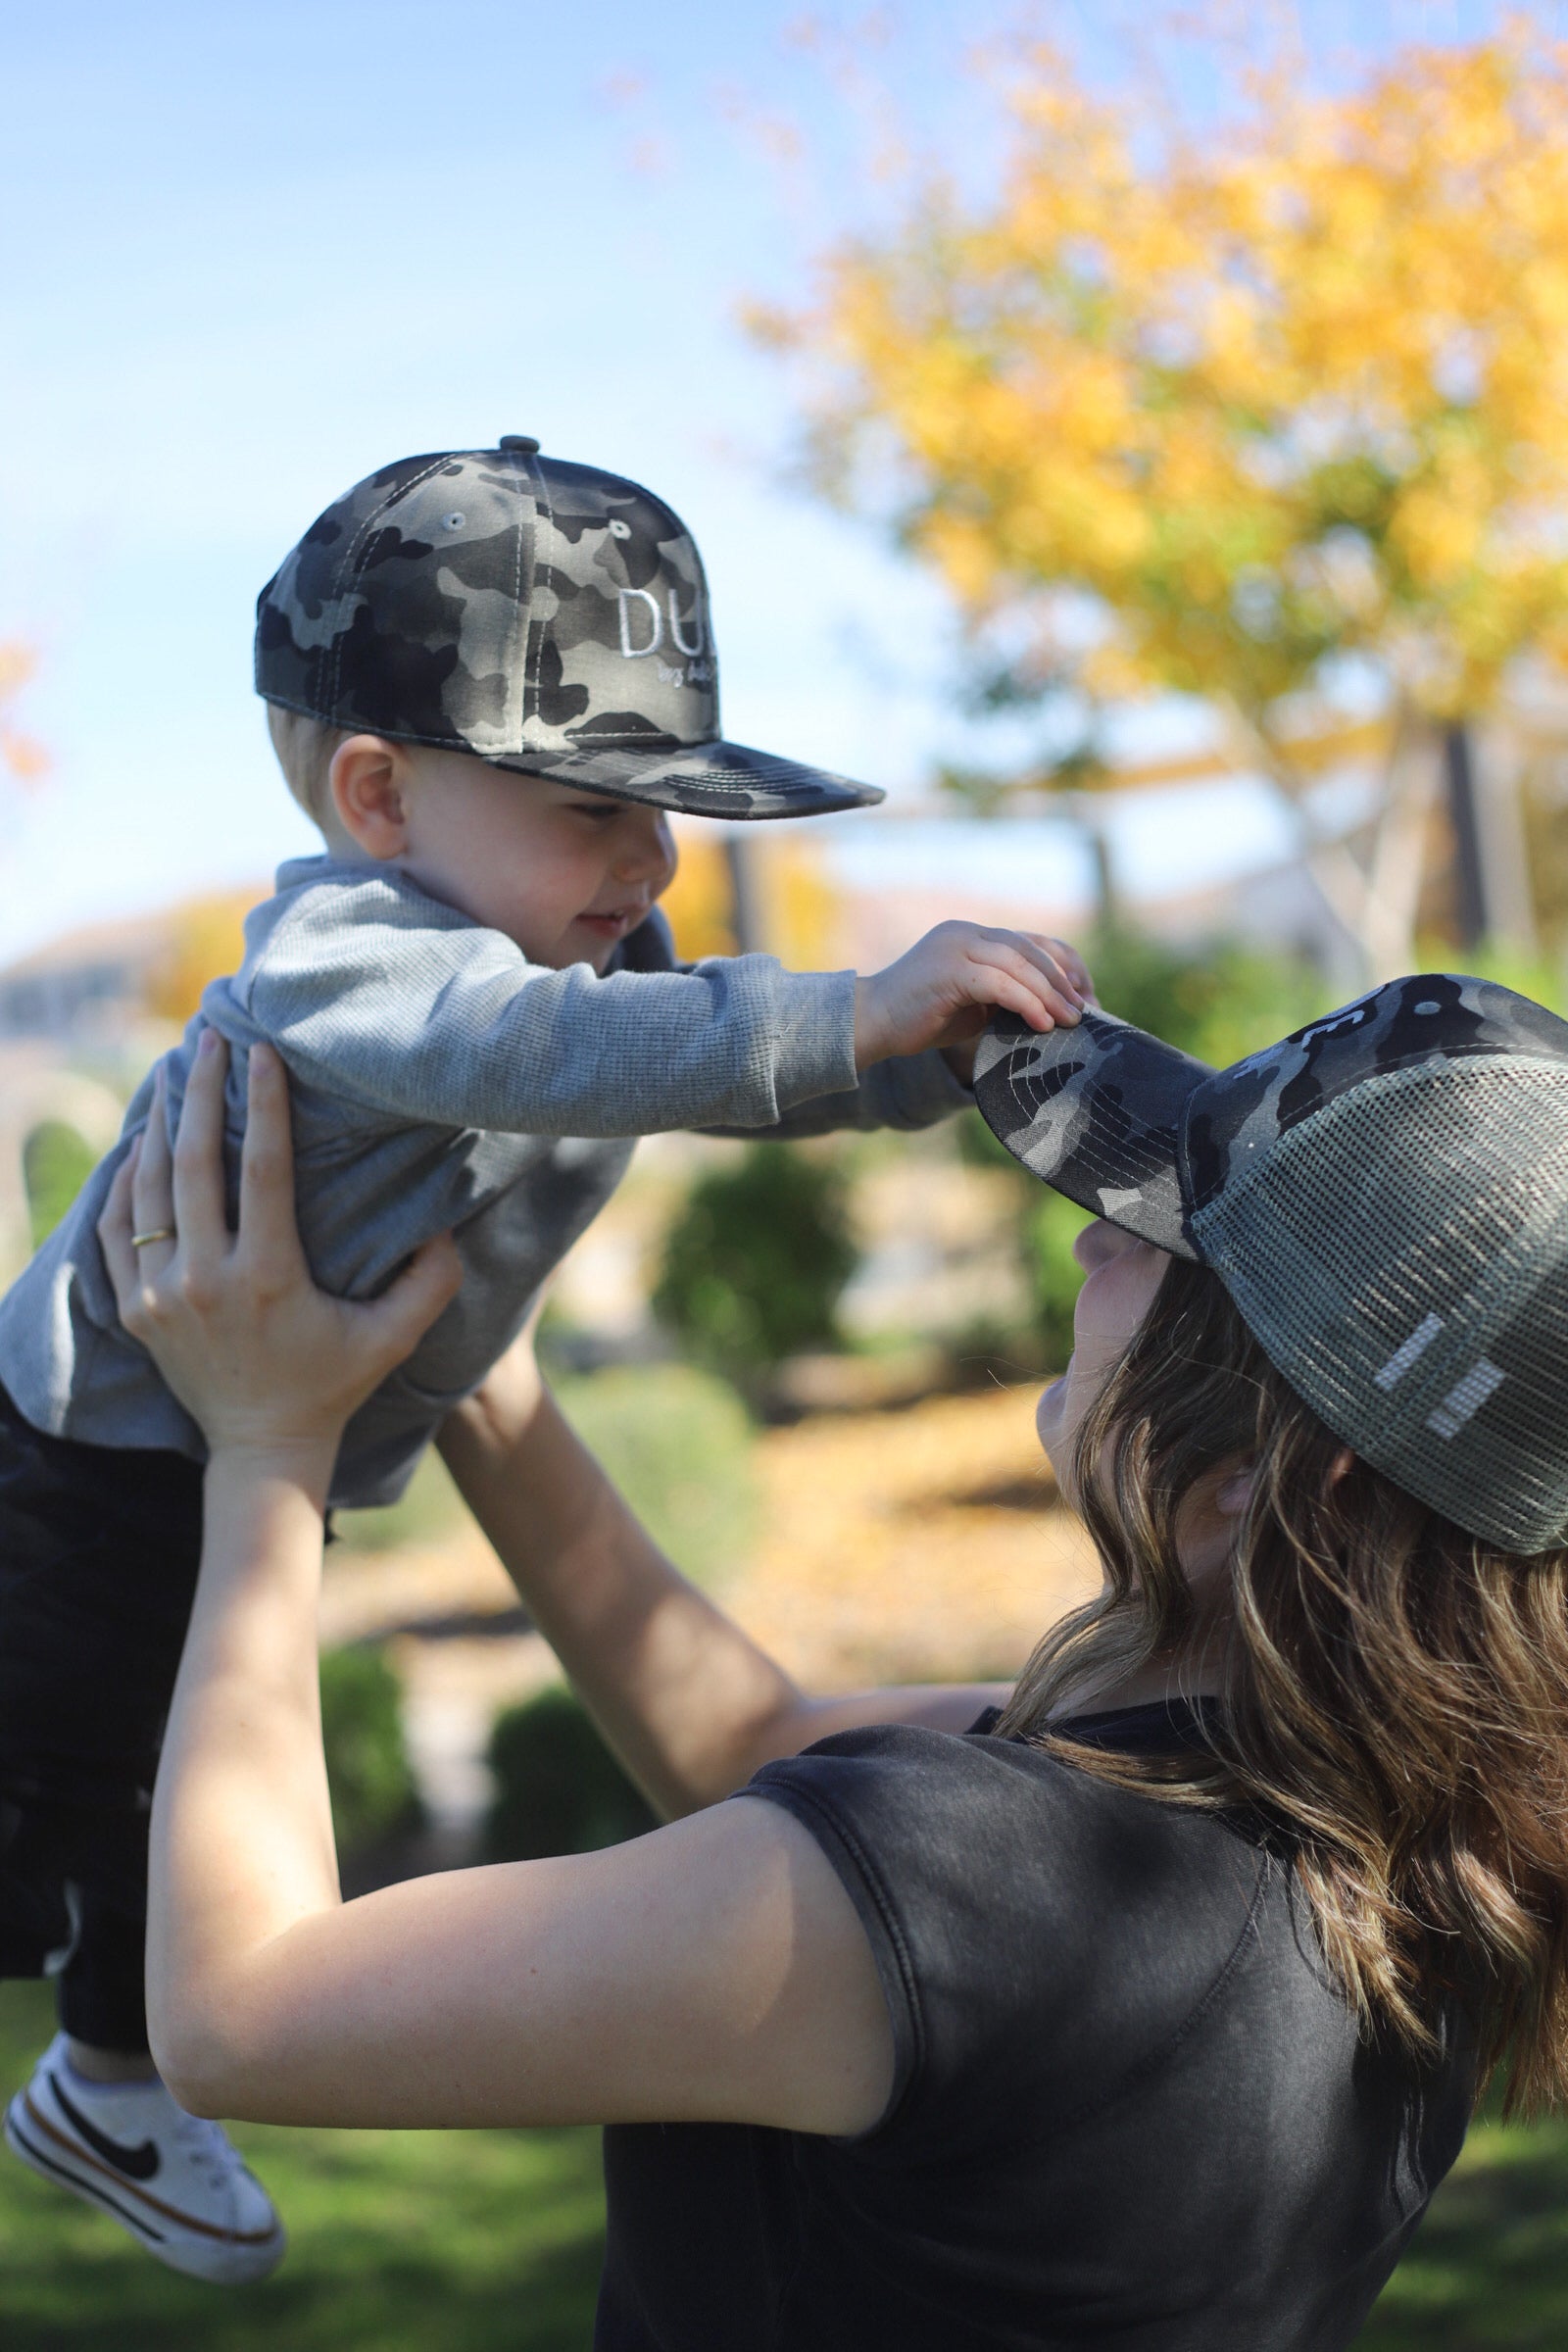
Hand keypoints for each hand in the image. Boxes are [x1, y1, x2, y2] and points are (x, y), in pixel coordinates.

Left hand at [98, 1030, 461, 1479]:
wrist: (262, 1447)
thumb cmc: (334, 1384)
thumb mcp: (392, 1339)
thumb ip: (431, 1283)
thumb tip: (450, 1224)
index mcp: (268, 1277)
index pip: (261, 1169)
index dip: (262, 1105)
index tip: (262, 1052)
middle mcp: (203, 1280)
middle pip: (192, 1163)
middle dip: (199, 1090)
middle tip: (208, 1036)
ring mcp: (159, 1295)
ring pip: (147, 1188)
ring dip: (158, 1124)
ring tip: (172, 1074)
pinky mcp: (134, 1308)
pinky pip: (115, 1227)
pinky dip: (125, 1180)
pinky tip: (143, 1144)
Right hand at [853, 924, 1090, 1069]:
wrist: (870, 1024)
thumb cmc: (920, 1020)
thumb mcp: (973, 1004)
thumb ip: (1006, 996)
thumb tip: (1053, 1011)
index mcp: (974, 936)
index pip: (1032, 941)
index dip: (1065, 966)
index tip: (1085, 997)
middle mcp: (967, 933)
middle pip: (1031, 948)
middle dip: (1064, 981)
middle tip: (1086, 1011)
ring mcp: (956, 947)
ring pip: (1019, 963)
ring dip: (1051, 994)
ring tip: (1071, 1020)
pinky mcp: (949, 969)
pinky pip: (1000, 983)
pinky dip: (1027, 1002)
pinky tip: (1043, 1023)